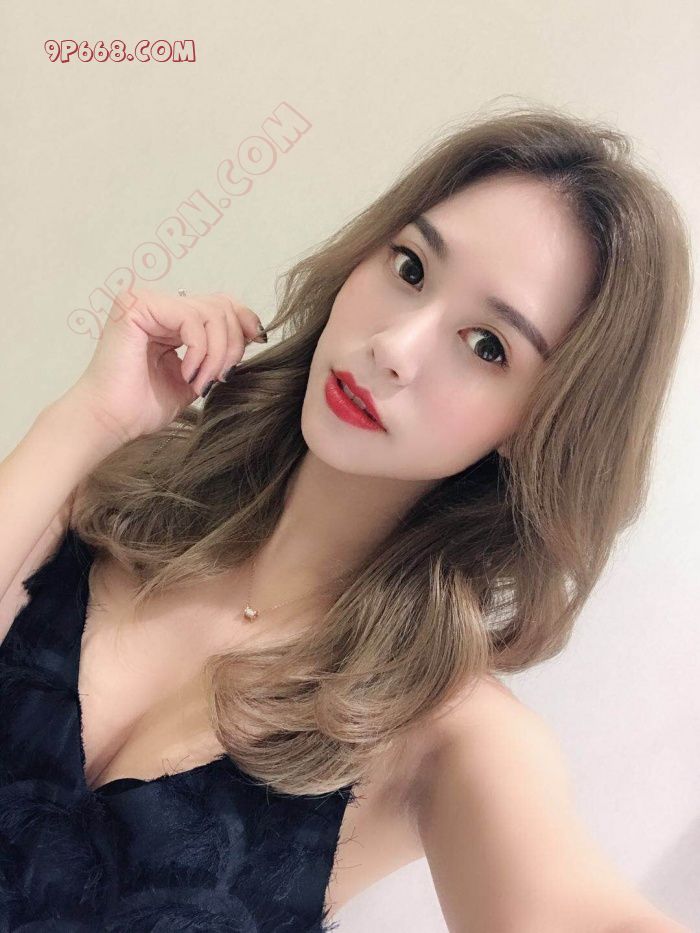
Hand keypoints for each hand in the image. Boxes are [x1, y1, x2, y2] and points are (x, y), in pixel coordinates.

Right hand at [69, 287, 265, 444]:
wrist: (110, 422)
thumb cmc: (143, 406)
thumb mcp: (196, 375)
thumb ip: (217, 352)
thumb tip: (254, 333)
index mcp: (169, 317)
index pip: (219, 303)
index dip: (244, 320)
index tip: (258, 344)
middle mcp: (156, 303)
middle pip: (220, 305)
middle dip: (232, 344)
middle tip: (220, 377)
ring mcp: (144, 300)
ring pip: (210, 312)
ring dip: (216, 353)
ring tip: (201, 381)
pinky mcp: (136, 305)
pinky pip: (191, 319)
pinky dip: (199, 350)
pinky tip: (187, 374)